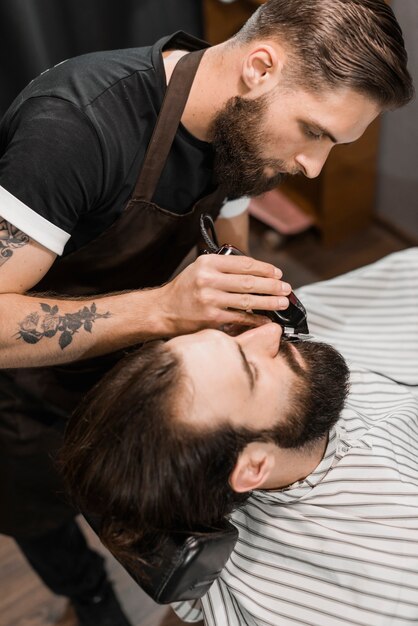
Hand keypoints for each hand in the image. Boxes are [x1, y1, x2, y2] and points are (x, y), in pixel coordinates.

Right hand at [159, 253, 290, 334]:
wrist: (163, 310)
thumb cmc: (185, 289)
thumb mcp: (200, 269)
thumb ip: (224, 268)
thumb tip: (256, 273)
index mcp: (208, 263)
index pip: (244, 264)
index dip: (265, 269)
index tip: (277, 273)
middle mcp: (208, 279)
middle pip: (249, 282)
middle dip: (272, 286)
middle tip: (286, 288)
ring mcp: (210, 299)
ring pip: (247, 300)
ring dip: (269, 302)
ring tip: (282, 303)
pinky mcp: (211, 318)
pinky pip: (240, 318)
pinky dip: (255, 319)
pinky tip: (266, 319)